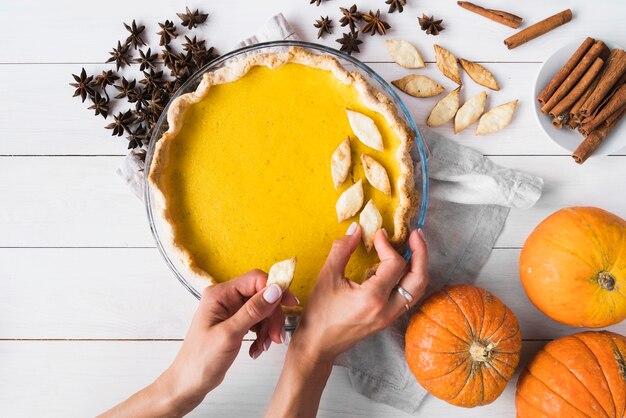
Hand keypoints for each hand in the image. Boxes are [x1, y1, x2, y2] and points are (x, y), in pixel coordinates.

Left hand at [101, 270, 296, 417]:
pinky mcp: (235, 323)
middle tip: (276, 337)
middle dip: (272, 316)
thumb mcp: (229, 334)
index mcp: (220, 294)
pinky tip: (256, 349)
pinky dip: (261, 335)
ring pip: (262, 310)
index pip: (255, 279)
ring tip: (263, 347)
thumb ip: (253, 311)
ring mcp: (230, 311)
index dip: (275, 289)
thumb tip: (275, 290)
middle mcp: (225, 298)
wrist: (189, 383)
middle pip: (262, 296)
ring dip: (267, 329)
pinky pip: (257, 322)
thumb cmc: (200, 360)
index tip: (290, 303)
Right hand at [265, 223, 428, 417]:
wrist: (317, 345)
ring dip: (419, 266)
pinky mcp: (388, 319)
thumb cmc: (319, 313)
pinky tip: (399, 266)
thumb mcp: (327, 277)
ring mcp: (390, 316)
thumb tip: (357, 230)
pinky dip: (409, 279)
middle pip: (418, 278)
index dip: (388, 245)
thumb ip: (342, 250)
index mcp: (373, 298)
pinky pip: (408, 297)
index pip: (395, 264)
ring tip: (413, 247)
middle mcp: (387, 309)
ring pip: (417, 289)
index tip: (378, 234)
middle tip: (416, 234)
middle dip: (421, 252)